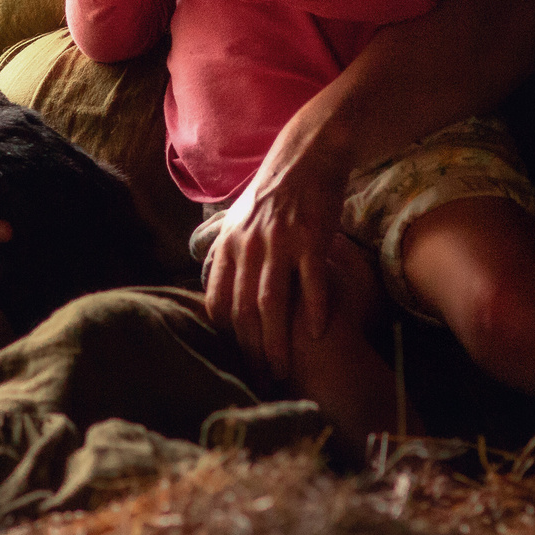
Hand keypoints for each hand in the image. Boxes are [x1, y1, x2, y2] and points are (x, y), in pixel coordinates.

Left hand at [205, 149, 352, 381]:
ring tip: (282, 369)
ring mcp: (280, 243)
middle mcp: (249, 247)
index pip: (217, 301)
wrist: (307, 155)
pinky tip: (317, 335)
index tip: (236, 361)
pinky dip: (313, 310)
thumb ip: (229, 257)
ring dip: (277, 341)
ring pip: (272, 303)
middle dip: (250, 350)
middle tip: (259, 379)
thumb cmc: (274, 193)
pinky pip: (311, 281)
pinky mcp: (311, 238)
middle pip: (243, 311)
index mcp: (228, 245)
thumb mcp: (239, 221)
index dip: (225, 336)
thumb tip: (221, 291)